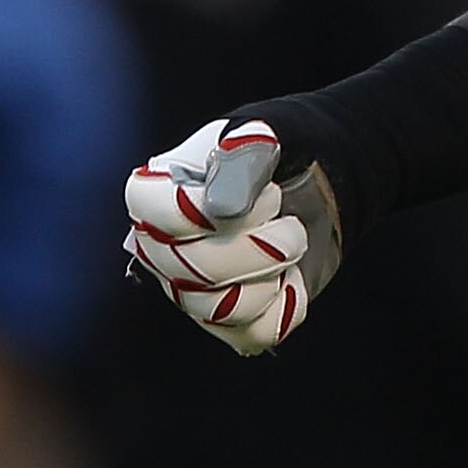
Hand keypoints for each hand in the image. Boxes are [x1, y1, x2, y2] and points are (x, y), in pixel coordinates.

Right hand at [121, 120, 343, 355]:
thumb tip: (222, 209)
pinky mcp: (228, 317)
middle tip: (288, 222)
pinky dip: (286, 306)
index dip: (215, 209)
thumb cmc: (281, 151)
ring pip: (217, 308)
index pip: (155, 214)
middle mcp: (159, 247)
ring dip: (273, 273)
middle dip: (260, 246)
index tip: (263, 195)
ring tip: (290, 242)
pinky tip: (292, 278)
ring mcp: (187, 288)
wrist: (313, 182)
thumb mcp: (272, 134)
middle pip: (191, 269)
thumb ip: (246, 158)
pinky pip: (250, 333)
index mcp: (155, 195)